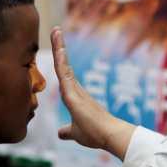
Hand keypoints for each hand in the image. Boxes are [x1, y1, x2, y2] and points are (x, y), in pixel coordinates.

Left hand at [52, 27, 135, 159]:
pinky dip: (61, 62)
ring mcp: (75, 91)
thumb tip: (61, 133)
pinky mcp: (73, 96)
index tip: (57, 46)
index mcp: (74, 95)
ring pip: (63, 66)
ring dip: (59, 48)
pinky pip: (65, 75)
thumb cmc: (96, 134)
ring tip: (55, 31)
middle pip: (63, 65)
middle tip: (55, 30)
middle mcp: (76, 89)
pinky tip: (58, 50)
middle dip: (59, 47)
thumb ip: (68, 131)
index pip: (63, 74)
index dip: (60, 60)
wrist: (111, 137)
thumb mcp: (76, 133)